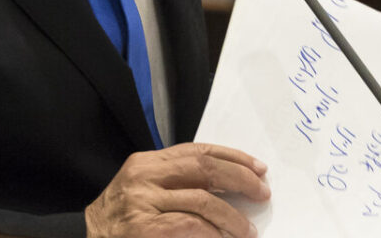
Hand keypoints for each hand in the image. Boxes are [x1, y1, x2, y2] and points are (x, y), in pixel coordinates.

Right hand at [84, 142, 270, 237]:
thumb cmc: (118, 222)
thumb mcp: (143, 192)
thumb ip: (176, 183)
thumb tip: (227, 186)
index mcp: (147, 163)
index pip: (198, 150)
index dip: (233, 157)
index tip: (258, 168)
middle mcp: (144, 176)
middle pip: (204, 168)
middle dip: (240, 179)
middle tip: (262, 193)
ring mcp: (142, 202)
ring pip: (202, 200)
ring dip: (232, 217)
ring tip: (247, 230)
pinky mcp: (144, 228)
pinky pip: (190, 226)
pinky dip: (212, 233)